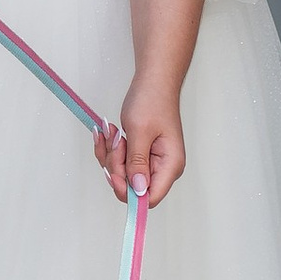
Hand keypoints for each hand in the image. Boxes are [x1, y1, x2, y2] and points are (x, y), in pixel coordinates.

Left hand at [101, 82, 184, 206]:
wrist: (153, 81)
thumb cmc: (152, 100)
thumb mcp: (140, 131)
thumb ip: (137, 163)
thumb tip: (137, 190)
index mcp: (170, 165)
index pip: (149, 198)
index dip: (128, 192)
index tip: (113, 173)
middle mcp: (162, 168)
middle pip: (131, 187)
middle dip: (116, 166)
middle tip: (115, 141)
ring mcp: (150, 162)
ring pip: (122, 174)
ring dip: (110, 154)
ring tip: (113, 131)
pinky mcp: (140, 154)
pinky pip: (119, 161)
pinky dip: (110, 149)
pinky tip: (110, 133)